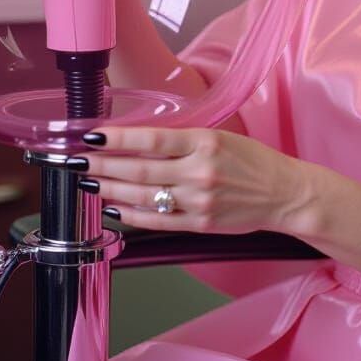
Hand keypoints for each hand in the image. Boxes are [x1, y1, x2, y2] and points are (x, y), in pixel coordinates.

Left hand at [77, 127, 318, 235]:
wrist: (284, 193)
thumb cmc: (253, 160)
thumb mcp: (221, 136)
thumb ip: (184, 140)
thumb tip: (139, 140)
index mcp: (205, 141)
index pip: (152, 139)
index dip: (118, 138)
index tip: (93, 136)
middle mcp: (199, 171)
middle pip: (140, 168)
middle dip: (102, 165)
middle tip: (76, 161)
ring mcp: (198, 200)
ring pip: (143, 195)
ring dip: (110, 189)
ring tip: (89, 181)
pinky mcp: (199, 224)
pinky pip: (156, 220)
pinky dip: (131, 215)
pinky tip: (113, 207)